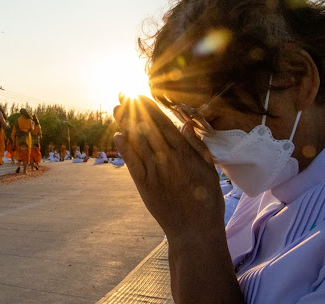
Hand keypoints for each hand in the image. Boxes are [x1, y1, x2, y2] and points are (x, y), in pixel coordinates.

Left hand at [113, 95, 223, 242]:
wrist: (195, 230)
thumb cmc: (206, 200)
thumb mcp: (209, 170)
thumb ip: (196, 146)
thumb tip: (185, 124)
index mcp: (184, 152)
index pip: (163, 123)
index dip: (150, 108)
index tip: (141, 95)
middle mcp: (167, 158)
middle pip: (147, 128)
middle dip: (134, 110)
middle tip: (122, 94)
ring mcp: (154, 171)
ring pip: (137, 142)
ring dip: (125, 123)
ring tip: (116, 108)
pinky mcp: (144, 185)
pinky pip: (132, 163)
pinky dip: (124, 148)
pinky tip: (117, 135)